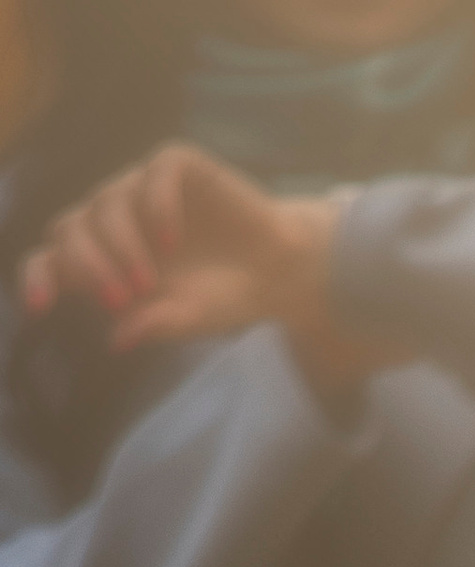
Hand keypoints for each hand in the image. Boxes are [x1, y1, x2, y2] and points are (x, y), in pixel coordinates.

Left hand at [20, 144, 404, 401]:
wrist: (281, 271)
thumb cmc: (227, 296)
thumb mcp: (188, 319)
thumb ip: (154, 324)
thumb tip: (118, 338)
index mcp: (105, 257)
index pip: (54, 259)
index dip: (39, 279)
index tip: (41, 308)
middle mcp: (115, 218)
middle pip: (72, 227)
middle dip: (87, 266)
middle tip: (118, 300)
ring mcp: (143, 188)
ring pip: (107, 200)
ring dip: (121, 245)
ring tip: (150, 283)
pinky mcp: (178, 166)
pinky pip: (153, 173)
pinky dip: (156, 204)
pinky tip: (173, 238)